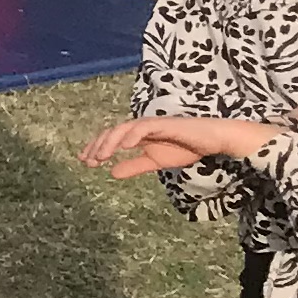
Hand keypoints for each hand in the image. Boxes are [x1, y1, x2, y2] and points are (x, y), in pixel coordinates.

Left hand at [82, 114, 287, 175]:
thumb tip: (112, 174)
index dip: (97, 149)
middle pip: (111, 132)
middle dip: (97, 146)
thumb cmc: (186, 148)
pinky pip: (143, 127)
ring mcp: (150, 123)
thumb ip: (135, 166)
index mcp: (136, 135)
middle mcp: (139, 127)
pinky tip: (124, 146)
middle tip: (87, 161)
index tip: (85, 162)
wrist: (212, 141)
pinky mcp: (163, 123)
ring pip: (123, 129)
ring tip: (101, 156)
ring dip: (110, 141)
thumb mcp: (156, 162)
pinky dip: (132, 135)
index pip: (111, 139)